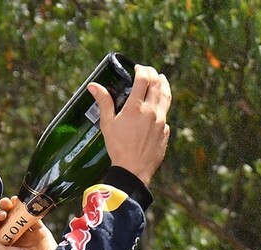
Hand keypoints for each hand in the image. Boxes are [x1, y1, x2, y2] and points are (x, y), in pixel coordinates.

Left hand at [0, 196, 57, 249]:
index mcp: (4, 248)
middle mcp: (15, 240)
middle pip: (5, 222)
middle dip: (0, 214)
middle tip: (2, 214)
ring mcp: (27, 234)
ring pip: (16, 217)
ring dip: (10, 208)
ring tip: (8, 202)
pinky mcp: (39, 230)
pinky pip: (31, 215)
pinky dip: (26, 207)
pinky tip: (20, 201)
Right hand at [88, 64, 171, 185]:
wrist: (133, 170)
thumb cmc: (117, 147)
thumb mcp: (107, 124)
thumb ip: (104, 102)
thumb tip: (93, 86)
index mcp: (136, 107)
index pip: (143, 79)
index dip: (142, 69)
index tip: (138, 68)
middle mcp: (152, 111)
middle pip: (157, 84)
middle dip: (153, 74)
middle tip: (148, 71)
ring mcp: (161, 121)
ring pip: (166, 96)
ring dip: (164, 84)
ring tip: (161, 79)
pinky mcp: (165, 131)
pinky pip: (165, 113)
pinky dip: (162, 105)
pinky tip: (157, 107)